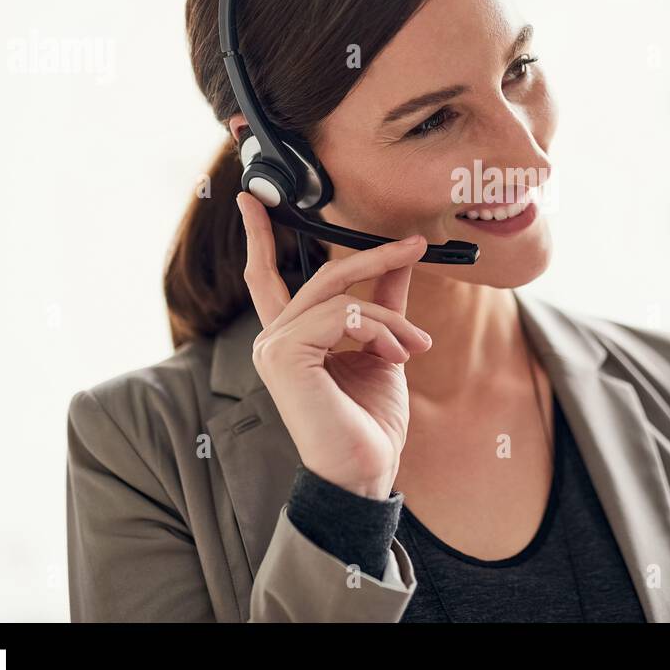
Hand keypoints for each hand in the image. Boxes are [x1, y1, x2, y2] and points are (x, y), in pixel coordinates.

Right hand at [235, 191, 432, 499]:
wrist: (365, 471)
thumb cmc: (370, 421)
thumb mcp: (384, 348)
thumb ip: (384, 302)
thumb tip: (402, 257)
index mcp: (290, 338)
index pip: (265, 277)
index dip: (259, 236)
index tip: (252, 198)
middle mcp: (273, 339)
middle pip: (323, 275)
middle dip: (374, 257)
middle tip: (417, 245)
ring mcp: (273, 347)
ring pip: (340, 296)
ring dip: (390, 317)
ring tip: (416, 345)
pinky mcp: (285, 356)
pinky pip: (342, 316)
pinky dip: (379, 330)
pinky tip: (397, 356)